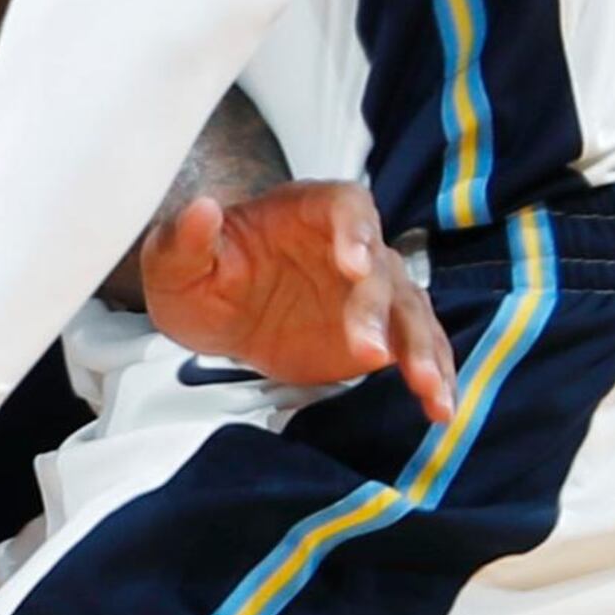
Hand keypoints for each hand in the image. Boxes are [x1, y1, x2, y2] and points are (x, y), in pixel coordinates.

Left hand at [142, 180, 455, 423]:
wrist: (214, 310)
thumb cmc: (199, 272)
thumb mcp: (175, 258)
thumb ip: (187, 236)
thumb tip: (201, 208)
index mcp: (309, 211)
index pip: (347, 206)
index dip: (356, 231)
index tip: (353, 263)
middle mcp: (353, 245)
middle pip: (380, 270)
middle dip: (376, 309)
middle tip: (367, 350)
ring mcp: (371, 291)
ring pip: (410, 314)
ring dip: (422, 351)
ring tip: (428, 390)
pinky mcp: (380, 334)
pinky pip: (416, 351)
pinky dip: (432, 378)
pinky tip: (439, 409)